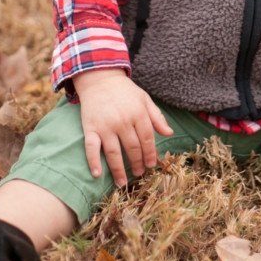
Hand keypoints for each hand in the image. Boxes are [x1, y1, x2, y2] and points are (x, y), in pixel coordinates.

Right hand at [73, 69, 172, 186]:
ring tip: (123, 182)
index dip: (151, 154)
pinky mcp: (90, 128)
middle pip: (132, 148)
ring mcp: (105, 125)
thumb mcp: (144, 99)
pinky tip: (97, 174)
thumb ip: (157, 117)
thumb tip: (169, 133)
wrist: (100, 78)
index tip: (152, 165)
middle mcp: (122, 121)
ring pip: (114, 152)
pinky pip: (91, 147)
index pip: (147, 139)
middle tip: (139, 173)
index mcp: (138, 113)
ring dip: (119, 170)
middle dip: (137, 163)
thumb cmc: (124, 91)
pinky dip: (93, 161)